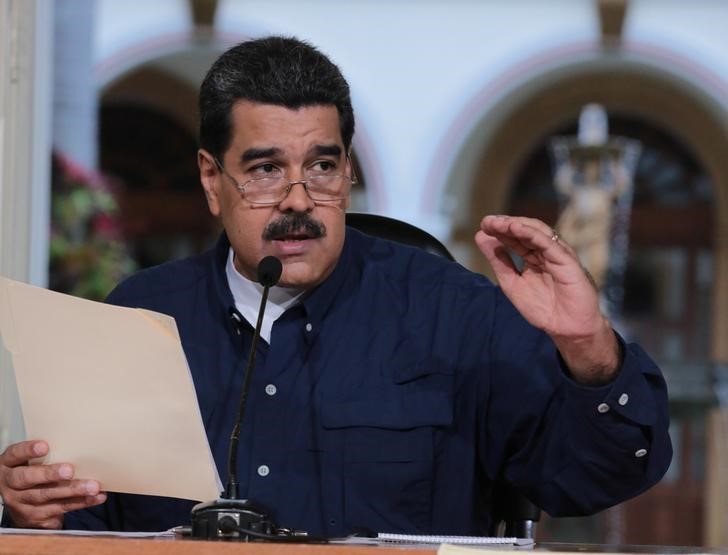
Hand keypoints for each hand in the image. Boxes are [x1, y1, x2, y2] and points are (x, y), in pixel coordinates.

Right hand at [0, 440, 105, 528]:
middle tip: (70, 470)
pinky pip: (60, 509)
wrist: (22, 505)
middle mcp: (11, 485)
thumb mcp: (32, 462)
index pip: (15, 454)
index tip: (45, 446)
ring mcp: (21, 503)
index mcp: (9, 465)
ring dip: (73, 491)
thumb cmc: (33, 474)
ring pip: (46, 496)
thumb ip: (48, 454)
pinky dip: (81, 502)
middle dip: (50, 474)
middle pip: (27, 479)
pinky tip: (95, 497)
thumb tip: (80, 442)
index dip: (28, 450)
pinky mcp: (34, 518)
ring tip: (93, 486)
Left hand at [475, 215, 618, 384]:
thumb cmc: (543, 308)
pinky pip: (549, 244)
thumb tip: (480, 237)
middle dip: (506, 224)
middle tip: (487, 222)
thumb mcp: (512, 283)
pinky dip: (532, 234)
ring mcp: (558, 255)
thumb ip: (499, 262)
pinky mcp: (568, 261)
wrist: (567, 329)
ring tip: (498, 223)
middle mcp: (547, 252)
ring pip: (538, 232)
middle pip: (526, 230)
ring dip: (517, 225)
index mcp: (535, 257)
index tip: (483, 226)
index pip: (516, 237)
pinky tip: (516, 228)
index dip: (500, 230)